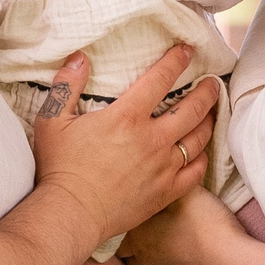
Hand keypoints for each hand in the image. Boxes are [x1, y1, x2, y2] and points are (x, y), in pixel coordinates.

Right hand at [30, 47, 218, 244]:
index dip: (177, 60)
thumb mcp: (53, 121)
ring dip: (209, 120)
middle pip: (192, 107)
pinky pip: (196, 171)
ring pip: (199, 138)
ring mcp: (163, 167)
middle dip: (206, 90)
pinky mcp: (166, 192)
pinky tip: (202, 151)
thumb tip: (79, 57)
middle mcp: (152, 139)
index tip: (188, 51)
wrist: (71, 213)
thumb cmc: (60, 167)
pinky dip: (202, 157)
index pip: (161, 79)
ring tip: (212, 111)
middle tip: (212, 82)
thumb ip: (66, 86)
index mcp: (127, 116)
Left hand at [122, 188, 249, 264]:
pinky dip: (158, 261)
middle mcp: (140, 253)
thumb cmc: (203, 221)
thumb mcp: (187, 192)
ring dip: (141, 250)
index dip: (126, 212)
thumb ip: (171, 181)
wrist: (226, 257)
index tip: (133, 204)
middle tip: (140, 221)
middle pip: (122, 246)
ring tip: (154, 238)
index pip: (120, 222)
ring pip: (136, 261)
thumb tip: (162, 173)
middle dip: (128, 235)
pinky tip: (170, 251)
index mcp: (137, 231)